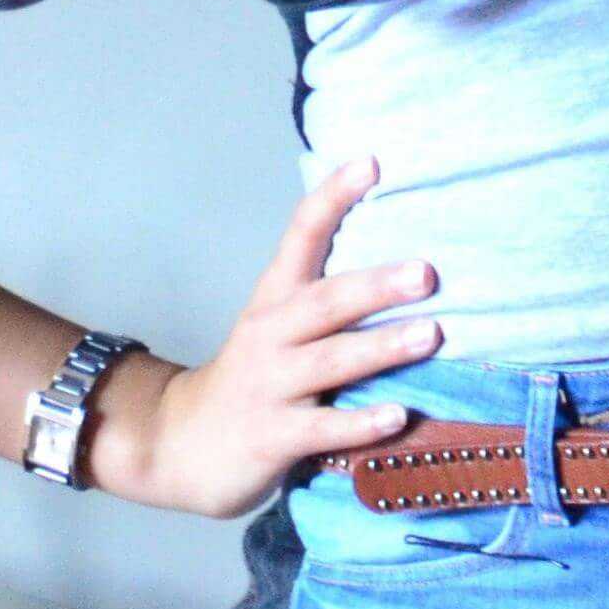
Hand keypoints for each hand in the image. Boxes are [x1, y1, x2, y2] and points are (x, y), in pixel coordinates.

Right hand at [88, 157, 439, 516]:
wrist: (178, 445)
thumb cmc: (249, 380)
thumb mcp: (273, 328)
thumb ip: (320, 299)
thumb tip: (394, 262)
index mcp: (273, 301)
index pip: (301, 236)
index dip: (332, 198)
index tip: (370, 163)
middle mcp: (269, 335)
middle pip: (323, 302)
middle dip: (375, 285)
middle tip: (426, 272)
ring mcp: (269, 386)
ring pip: (329, 362)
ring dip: (381, 347)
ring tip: (431, 334)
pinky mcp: (272, 436)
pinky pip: (322, 429)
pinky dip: (360, 424)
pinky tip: (398, 417)